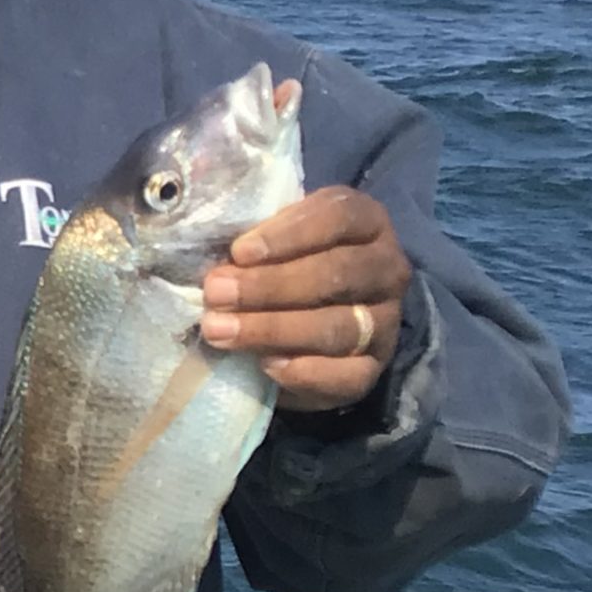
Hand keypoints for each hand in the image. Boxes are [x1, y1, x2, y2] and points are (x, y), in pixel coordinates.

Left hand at [200, 186, 412, 413]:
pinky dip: (304, 372)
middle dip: (270, 285)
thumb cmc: (276, 267)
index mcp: (365, 222)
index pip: (339, 216)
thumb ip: (248, 238)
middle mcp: (386, 269)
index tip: (239, 251)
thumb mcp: (267, 239)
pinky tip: (265, 365)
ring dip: (273, 329)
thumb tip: (206, 246)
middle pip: (338, 273)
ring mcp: (384, 321)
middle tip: (215, 293)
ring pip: (339, 326)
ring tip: (220, 330)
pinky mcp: (372, 369)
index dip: (288, 233)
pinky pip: (347, 376)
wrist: (299, 328)